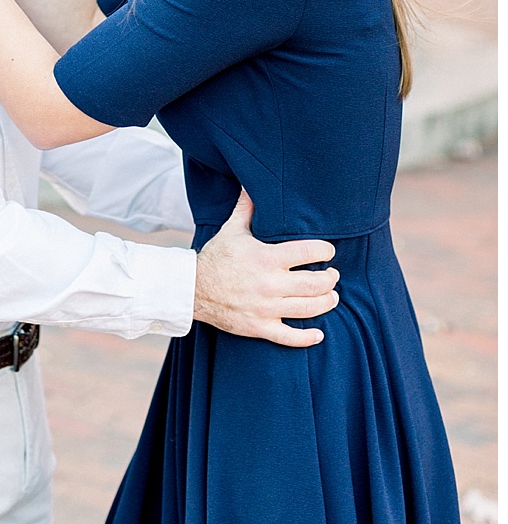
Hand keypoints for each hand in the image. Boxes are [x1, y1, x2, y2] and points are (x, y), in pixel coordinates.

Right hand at [193, 190, 337, 345]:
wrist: (191, 289)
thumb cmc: (215, 258)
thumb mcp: (231, 231)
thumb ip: (246, 209)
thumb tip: (251, 185)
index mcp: (265, 258)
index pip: (308, 252)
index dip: (325, 250)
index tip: (327, 251)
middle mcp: (268, 284)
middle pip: (316, 284)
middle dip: (330, 278)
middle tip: (332, 274)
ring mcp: (265, 308)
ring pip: (310, 308)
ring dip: (327, 302)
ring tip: (331, 296)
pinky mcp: (259, 327)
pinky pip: (290, 338)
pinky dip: (308, 337)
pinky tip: (318, 333)